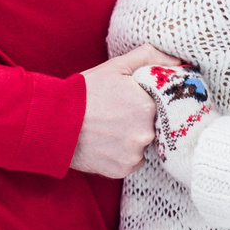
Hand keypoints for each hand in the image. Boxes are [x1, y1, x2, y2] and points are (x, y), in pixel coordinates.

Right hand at [69, 46, 187, 178]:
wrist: (52, 122)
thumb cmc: (82, 93)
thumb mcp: (116, 66)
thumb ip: (149, 58)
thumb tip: (178, 61)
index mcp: (149, 106)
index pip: (161, 105)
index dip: (145, 102)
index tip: (128, 101)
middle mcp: (146, 133)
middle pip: (152, 126)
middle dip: (138, 120)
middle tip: (115, 114)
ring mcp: (134, 154)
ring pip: (142, 144)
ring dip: (130, 138)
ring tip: (107, 129)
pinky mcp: (122, 170)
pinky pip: (131, 162)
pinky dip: (121, 155)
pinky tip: (105, 144)